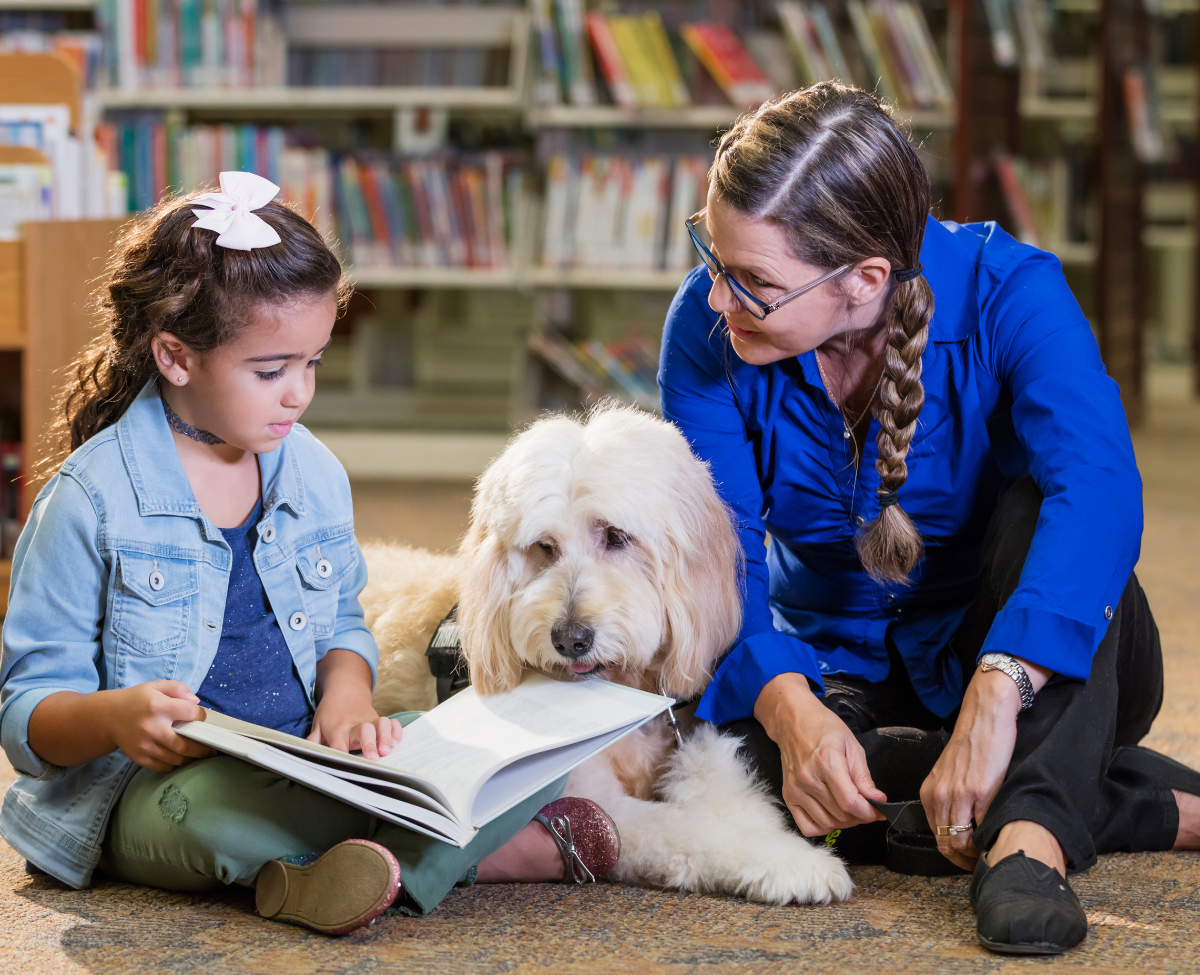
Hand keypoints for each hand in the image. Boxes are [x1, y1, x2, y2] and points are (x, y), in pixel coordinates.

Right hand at [107, 681, 213, 771]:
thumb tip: (196, 702)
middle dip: (203, 748)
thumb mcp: (156, 686)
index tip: (202, 718)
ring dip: (191, 758)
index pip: (191, 714)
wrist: (108, 717)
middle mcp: (152, 728)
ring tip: (199, 754)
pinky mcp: (140, 758)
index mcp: (158, 707)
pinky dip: (176, 764)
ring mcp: (145, 746)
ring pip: (177, 759)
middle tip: (212, 749)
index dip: (200, 716)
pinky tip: (181, 758)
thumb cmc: (137, 700)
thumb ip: (179, 689)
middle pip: (186, 744)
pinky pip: (164, 767)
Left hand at [306, 648, 401, 759]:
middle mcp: (355, 724)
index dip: (341, 755)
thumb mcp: (318, 725)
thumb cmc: (330, 712)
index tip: (345, 766)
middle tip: (374, 758)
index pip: (338, 745)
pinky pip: (391, 722)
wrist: (345, 689)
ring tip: (387, 751)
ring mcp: (369, 720)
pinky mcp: (379, 718)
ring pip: (380, 724)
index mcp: (337, 729)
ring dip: (385, 736)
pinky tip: (397, 741)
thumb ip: (313, 741)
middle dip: (369, 744)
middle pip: (363, 732)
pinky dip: (396, 730)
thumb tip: (305, 756)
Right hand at [755, 673, 886, 835]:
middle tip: (864, 805)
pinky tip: (830, 814)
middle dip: (859, 815)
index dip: (869, 812)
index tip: (878, 811)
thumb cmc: (824, 729)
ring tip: (848, 808)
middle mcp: (808, 779)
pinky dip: (823, 826)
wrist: (793, 721)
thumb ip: (864, 777)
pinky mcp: (788, 796)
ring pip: (827, 824)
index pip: (850, 802)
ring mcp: (796, 789)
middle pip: (841, 815)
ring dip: (843, 822)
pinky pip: (807, 827)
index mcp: (827, 763)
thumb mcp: (852, 746)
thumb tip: (878, 801)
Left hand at [919, 668, 1021, 869]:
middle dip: (963, 860)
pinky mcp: (983, 792)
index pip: (937, 837)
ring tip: (989, 854)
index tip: (968, 860)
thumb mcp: (948, 775)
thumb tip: (957, 830)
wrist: (985, 719)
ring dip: (975, 854)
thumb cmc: (970, 747)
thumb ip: (947, 800)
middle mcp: (940, 796)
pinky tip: (998, 838)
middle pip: (947, 844)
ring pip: (961, 841)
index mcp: (930, 793)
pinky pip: (983, 827)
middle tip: (980, 863)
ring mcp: (960, 795)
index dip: (953, 854)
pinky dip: (990, 838)